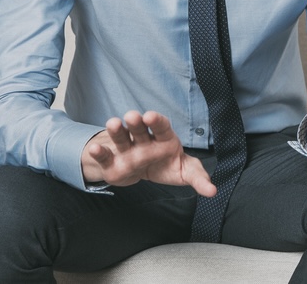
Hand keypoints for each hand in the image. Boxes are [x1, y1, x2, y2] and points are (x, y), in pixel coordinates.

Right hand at [81, 110, 214, 196]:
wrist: (143, 172)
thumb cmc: (166, 165)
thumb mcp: (184, 171)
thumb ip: (198, 178)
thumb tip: (212, 191)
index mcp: (163, 139)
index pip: (161, 127)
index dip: (157, 121)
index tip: (151, 117)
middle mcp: (144, 140)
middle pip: (140, 128)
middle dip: (136, 122)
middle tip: (133, 116)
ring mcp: (127, 149)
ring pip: (121, 137)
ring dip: (117, 130)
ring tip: (113, 124)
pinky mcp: (113, 162)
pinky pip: (105, 155)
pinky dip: (100, 152)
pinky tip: (94, 149)